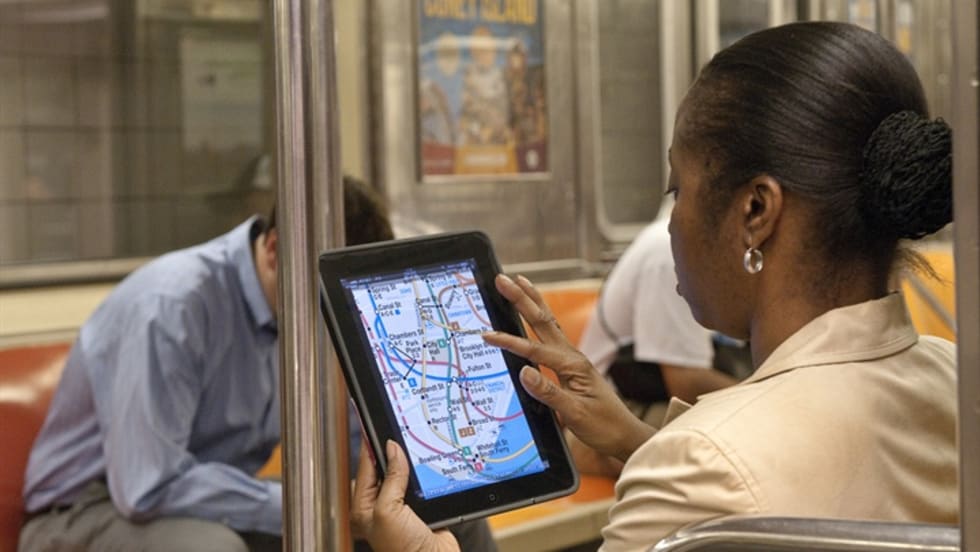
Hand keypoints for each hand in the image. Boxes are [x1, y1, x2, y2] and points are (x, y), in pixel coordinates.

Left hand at [351, 440, 458, 551]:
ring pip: (405, 473)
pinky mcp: (422, 507)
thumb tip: (392, 449)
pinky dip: (425, 474)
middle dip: (391, 452)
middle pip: (385, 468)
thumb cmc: (403, 550)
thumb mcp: (388, 511)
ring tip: (414, 447)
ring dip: (411, 463)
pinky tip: (428, 465)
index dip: (369, 445)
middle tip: (397, 432)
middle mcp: (381, 507)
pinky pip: (421, 483)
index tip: (371, 424)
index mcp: (364, 508)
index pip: (365, 468)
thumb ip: (390, 478)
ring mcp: (402, 506)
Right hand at [483, 274, 655, 462]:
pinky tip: (532, 312)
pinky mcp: (569, 365)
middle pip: (542, 321)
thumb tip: (524, 372)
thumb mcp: (575, 414)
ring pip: (548, 323)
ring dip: (531, 301)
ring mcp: (571, 359)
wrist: (623, 434)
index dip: (510, 342)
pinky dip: (537, 319)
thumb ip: (549, 393)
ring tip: (518, 281)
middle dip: (521, 298)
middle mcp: (572, 356)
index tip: (487, 335)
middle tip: (502, 279)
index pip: (535, 350)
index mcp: (573, 366)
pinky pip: (549, 335)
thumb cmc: (602, 425)